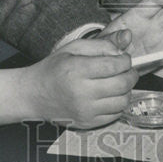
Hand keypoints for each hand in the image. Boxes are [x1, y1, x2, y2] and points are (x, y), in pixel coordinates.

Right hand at [21, 38, 136, 128]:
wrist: (32, 95)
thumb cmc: (53, 69)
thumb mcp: (74, 48)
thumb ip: (102, 43)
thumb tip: (126, 37)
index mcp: (77, 70)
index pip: (115, 66)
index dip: (125, 60)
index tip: (123, 58)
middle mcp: (81, 93)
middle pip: (122, 84)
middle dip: (130, 74)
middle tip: (126, 70)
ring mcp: (85, 111)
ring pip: (122, 101)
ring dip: (126, 90)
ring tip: (118, 82)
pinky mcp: (87, 124)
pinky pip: (115, 115)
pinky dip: (118, 104)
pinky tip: (110, 96)